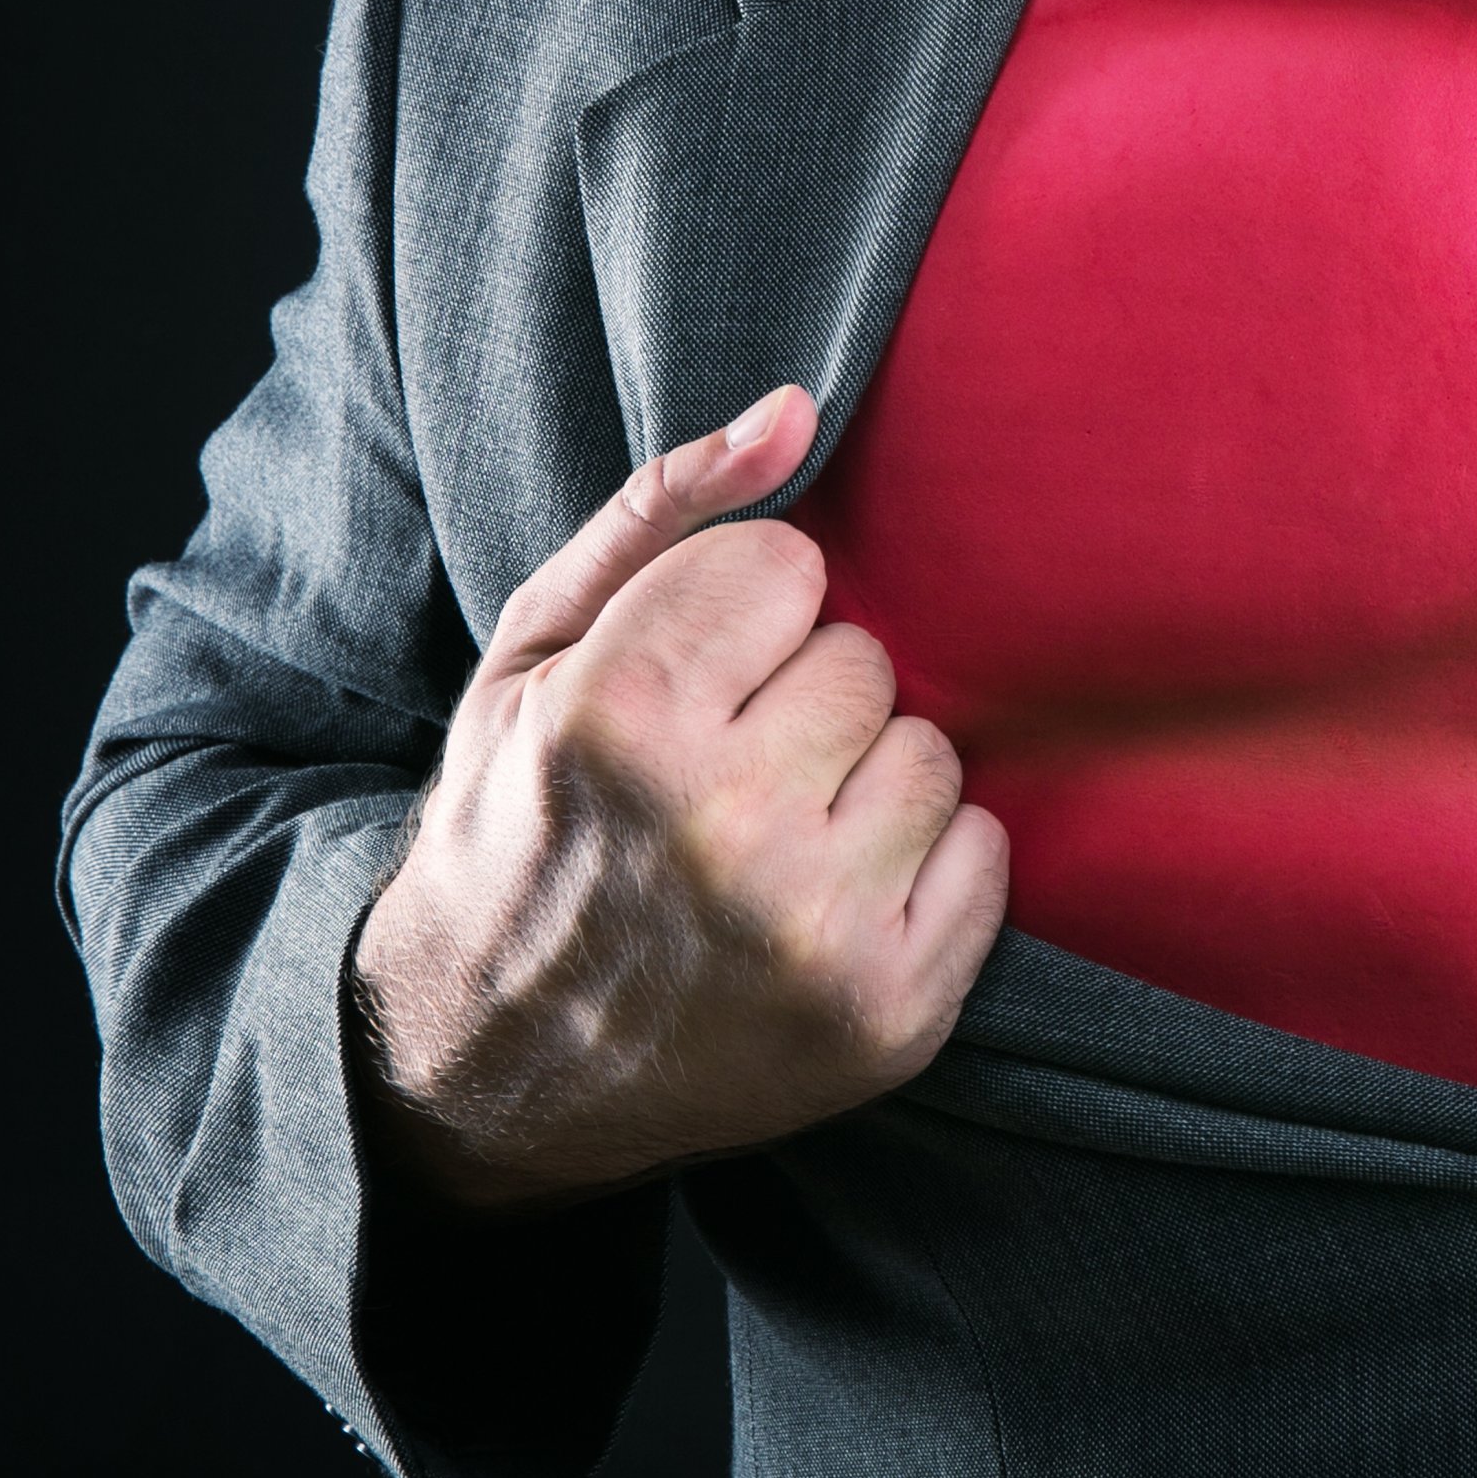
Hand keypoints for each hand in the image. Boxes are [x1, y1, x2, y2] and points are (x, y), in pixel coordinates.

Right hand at [351, 388, 1009, 1209]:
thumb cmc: (519, 826)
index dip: (739, 618)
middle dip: (803, 699)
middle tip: (722, 773)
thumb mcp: (535, 654)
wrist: (489, 1068)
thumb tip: (798, 410)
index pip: (791, 567)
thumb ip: (665, 510)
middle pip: (867, 661)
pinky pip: (987, 854)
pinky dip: (924, 868)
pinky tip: (828, 899)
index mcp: (618, 721)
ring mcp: (817, 932)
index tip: (686, 683)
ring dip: (867, 781)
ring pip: (934, 753)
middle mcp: (723, 830)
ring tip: (773, 838)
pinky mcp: (892, 1012)